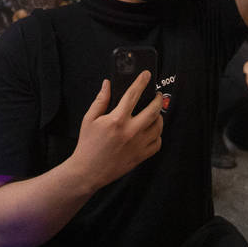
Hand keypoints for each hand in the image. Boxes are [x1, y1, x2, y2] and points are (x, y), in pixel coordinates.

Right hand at [68, 72, 163, 189]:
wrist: (88, 171)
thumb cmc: (87, 145)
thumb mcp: (89, 119)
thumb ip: (100, 100)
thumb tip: (107, 84)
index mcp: (117, 120)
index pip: (133, 95)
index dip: (141, 82)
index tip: (147, 75)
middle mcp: (130, 131)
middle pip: (154, 110)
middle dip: (158, 99)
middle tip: (157, 94)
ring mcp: (137, 145)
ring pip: (159, 127)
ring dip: (159, 116)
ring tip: (155, 112)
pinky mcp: (140, 157)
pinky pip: (157, 143)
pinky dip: (158, 135)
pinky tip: (152, 131)